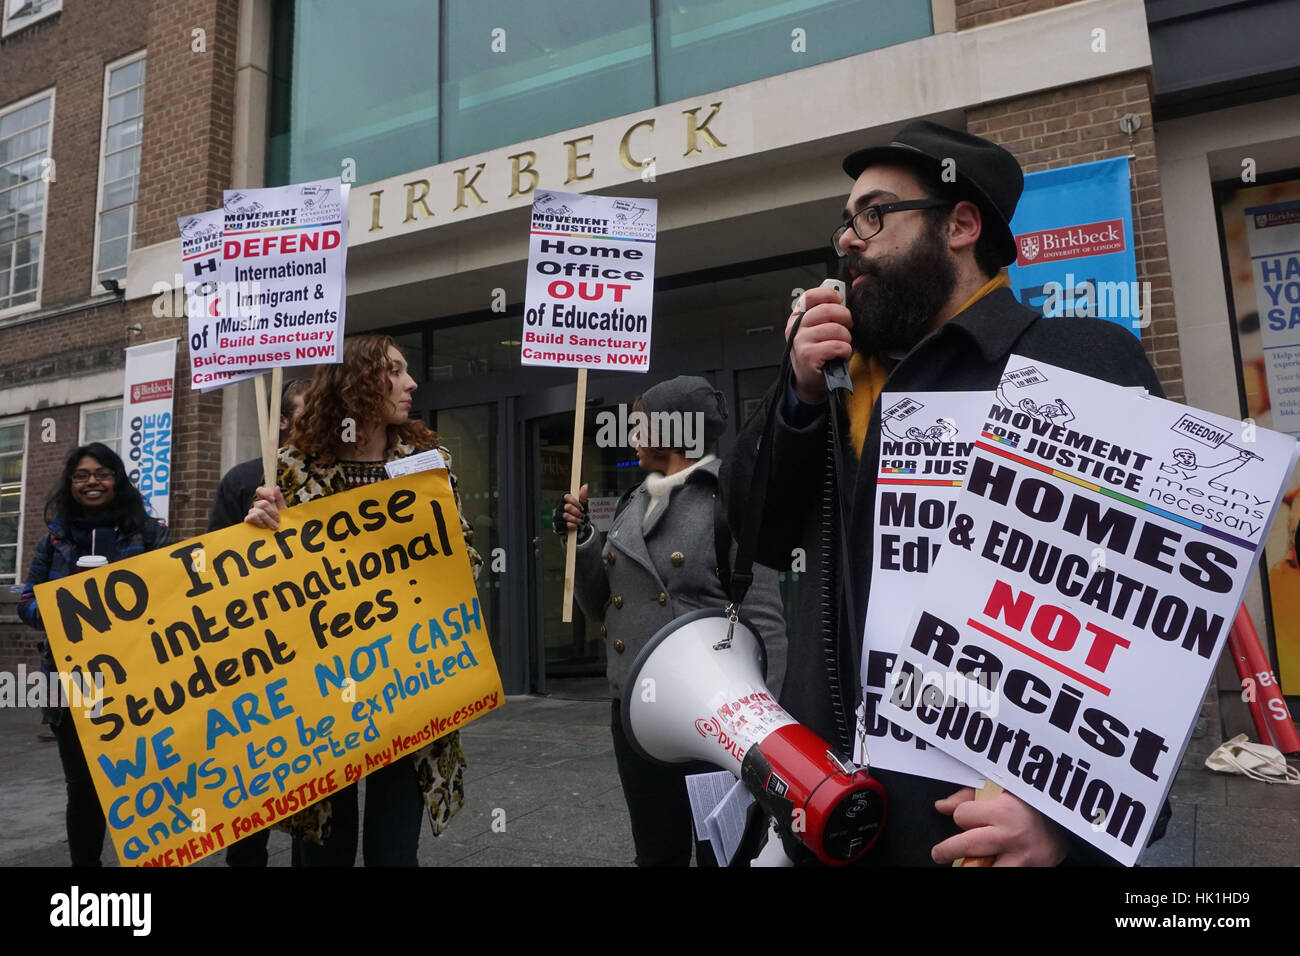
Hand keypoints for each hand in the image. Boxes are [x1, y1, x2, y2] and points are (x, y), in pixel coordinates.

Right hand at [244, 485, 286, 529]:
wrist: (280, 534)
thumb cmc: (281, 522)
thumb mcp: (283, 510)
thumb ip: (279, 498)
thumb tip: (276, 487)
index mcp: (266, 501)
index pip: (259, 491)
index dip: (265, 493)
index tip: (273, 499)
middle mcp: (258, 506)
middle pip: (261, 503)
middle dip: (271, 512)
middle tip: (278, 520)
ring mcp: (252, 513)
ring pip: (258, 511)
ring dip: (268, 519)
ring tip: (274, 526)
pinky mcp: (249, 521)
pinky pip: (252, 517)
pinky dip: (260, 522)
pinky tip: (264, 526)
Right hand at [559, 483, 588, 532]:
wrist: (579, 526)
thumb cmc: (580, 514)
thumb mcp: (583, 505)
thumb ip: (583, 496)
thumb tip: (585, 486)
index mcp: (566, 501)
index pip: (567, 497)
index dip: (574, 501)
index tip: (581, 506)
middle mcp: (561, 507)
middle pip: (567, 507)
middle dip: (576, 512)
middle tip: (581, 515)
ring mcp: (558, 516)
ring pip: (565, 516)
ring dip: (575, 519)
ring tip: (580, 522)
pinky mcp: (557, 524)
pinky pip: (563, 524)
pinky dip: (570, 525)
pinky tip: (575, 526)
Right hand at [786, 285, 850, 404]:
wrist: (810, 380)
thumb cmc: (818, 352)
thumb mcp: (817, 330)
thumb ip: (825, 313)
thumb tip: (840, 297)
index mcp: (797, 317)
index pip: (810, 296)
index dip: (828, 294)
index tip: (839, 300)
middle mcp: (795, 328)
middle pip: (827, 310)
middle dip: (845, 317)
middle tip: (847, 326)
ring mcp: (800, 342)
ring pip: (835, 329)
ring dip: (846, 338)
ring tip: (842, 344)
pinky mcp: (808, 356)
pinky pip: (837, 346)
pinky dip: (844, 351)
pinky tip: (840, 355)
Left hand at [931, 787, 1069, 866]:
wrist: (1065, 824)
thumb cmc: (1030, 803)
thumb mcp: (1001, 790)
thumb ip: (969, 796)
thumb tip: (942, 806)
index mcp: (1003, 811)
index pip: (962, 816)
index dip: (961, 816)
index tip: (965, 818)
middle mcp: (1010, 836)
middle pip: (966, 846)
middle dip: (946, 850)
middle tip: (939, 853)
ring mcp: (1020, 858)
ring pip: (983, 870)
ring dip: (971, 867)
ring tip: (965, 864)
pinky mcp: (1028, 870)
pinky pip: (1003, 873)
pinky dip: (994, 868)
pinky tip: (991, 863)